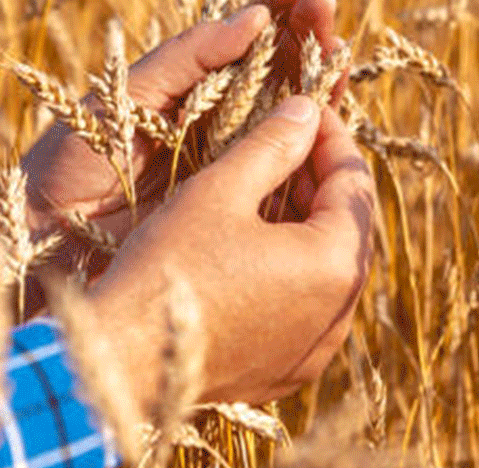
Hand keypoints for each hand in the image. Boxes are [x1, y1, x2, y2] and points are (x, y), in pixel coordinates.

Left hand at [19, 0, 341, 241]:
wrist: (44, 236)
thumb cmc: (70, 158)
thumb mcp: (124, 95)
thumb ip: (185, 59)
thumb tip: (252, 19)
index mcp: (187, 86)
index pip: (241, 39)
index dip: (270, 10)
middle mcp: (216, 120)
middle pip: (278, 70)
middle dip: (305, 33)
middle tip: (323, 1)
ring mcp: (230, 162)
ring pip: (292, 116)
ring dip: (319, 79)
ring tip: (337, 47)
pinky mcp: (237, 206)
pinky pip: (286, 171)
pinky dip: (315, 143)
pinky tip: (333, 113)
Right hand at [87, 94, 374, 409]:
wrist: (124, 362)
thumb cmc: (169, 268)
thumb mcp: (219, 191)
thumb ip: (271, 145)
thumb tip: (304, 109)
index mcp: (336, 263)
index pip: (354, 181)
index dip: (329, 135)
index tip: (302, 106)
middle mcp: (340, 314)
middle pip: (347, 227)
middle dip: (317, 179)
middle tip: (280, 142)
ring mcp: (315, 350)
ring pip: (326, 270)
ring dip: (303, 225)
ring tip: (260, 190)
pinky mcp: (286, 372)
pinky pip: (304, 309)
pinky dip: (288, 271)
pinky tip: (248, 247)